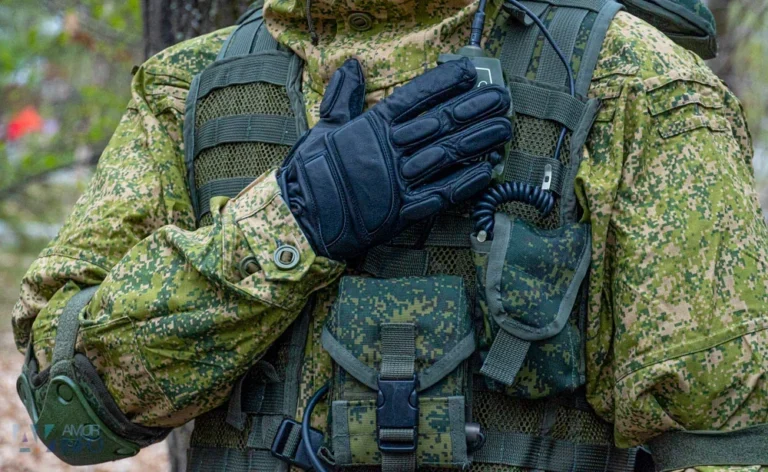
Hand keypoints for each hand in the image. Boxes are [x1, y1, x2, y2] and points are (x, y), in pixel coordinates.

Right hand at [278, 57, 511, 259]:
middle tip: (501, 97)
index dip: (444, 84)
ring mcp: (399, 182)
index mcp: (372, 127)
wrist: (302, 219)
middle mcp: (390, 151)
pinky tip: (487, 170)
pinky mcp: (403, 211)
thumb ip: (343, 96)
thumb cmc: (311, 172)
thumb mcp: (324, 127)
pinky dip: (464, 183)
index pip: (415, 98)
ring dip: (477, 141)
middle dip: (473, 109)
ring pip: (446, 156)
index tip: (469, 72)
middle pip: (440, 124)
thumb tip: (351, 65)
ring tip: (503, 128)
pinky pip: (440, 195)